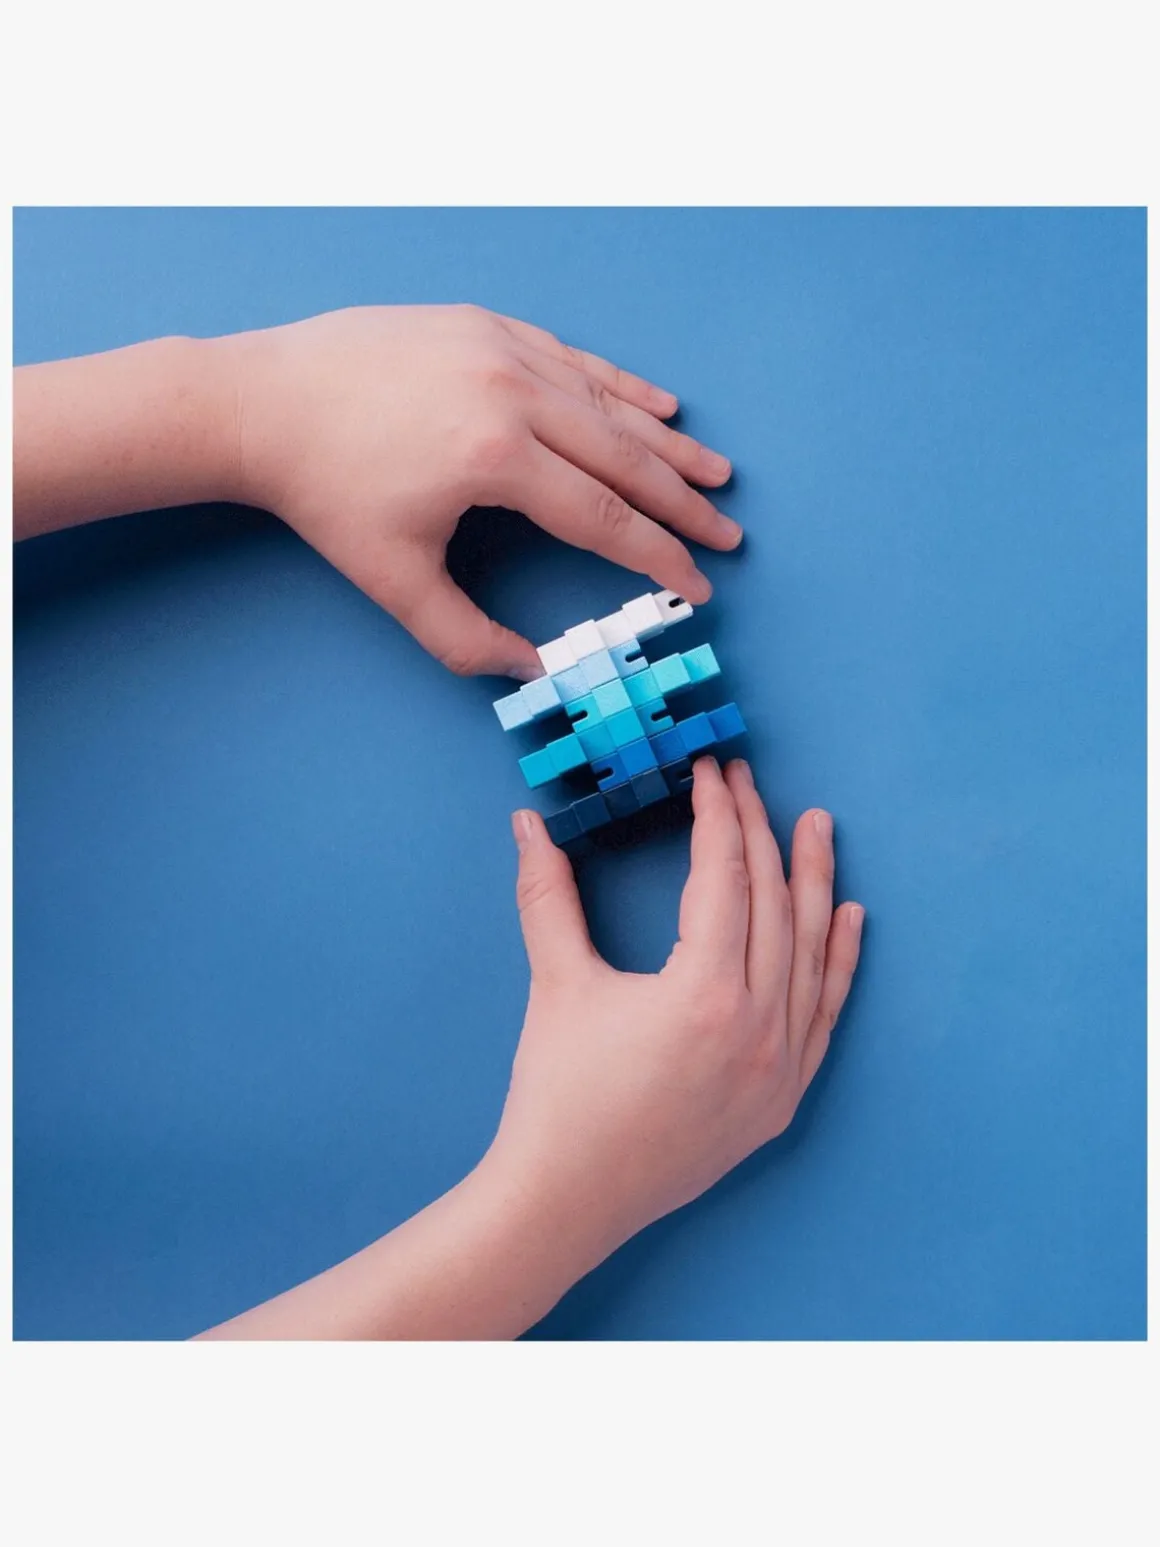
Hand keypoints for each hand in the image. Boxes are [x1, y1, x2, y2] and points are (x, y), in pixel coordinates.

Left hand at [227, 305, 739, 678]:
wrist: (262, 402)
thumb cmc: (324, 495)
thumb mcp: (392, 580)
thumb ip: (465, 638)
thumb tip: (531, 672)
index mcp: (494, 459)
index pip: (604, 518)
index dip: (659, 557)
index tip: (697, 584)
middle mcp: (512, 393)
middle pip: (624, 458)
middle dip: (683, 502)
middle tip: (729, 532)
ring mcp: (502, 349)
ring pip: (609, 403)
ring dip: (668, 443)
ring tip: (715, 473)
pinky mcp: (485, 324)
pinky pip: (575, 358)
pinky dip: (622, 385)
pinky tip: (662, 405)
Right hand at [481, 758, 863, 1262]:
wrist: (567, 1200)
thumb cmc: (557, 1094)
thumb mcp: (556, 985)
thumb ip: (546, 896)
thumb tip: (525, 823)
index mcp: (703, 991)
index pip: (725, 877)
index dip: (719, 816)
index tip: (713, 773)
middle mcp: (758, 1026)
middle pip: (773, 905)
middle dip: (762, 834)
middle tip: (750, 781)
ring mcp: (780, 1067)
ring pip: (809, 954)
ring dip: (815, 885)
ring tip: (816, 827)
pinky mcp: (783, 1099)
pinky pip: (825, 1015)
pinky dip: (838, 963)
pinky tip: (849, 917)